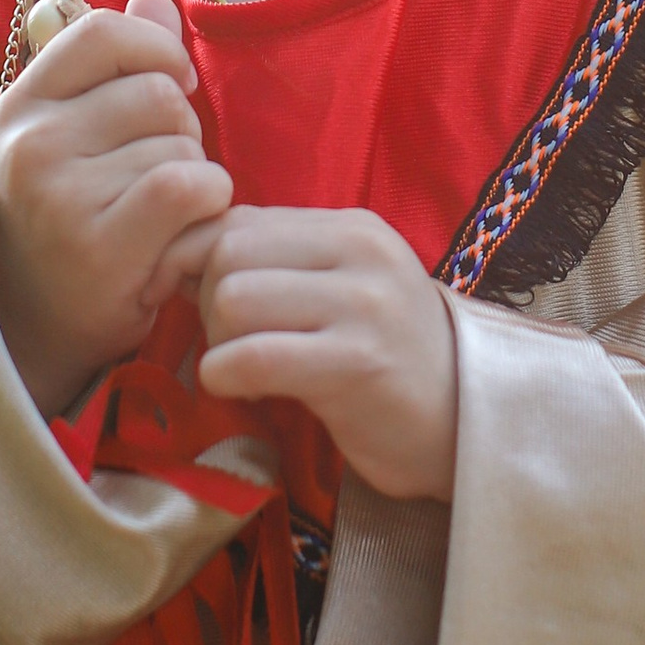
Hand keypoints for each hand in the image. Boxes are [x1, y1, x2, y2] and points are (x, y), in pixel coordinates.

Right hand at [0, 0, 232, 417]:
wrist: (39, 322)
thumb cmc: (73, 213)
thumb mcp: (78, 131)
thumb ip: (120, 62)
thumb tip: (158, 0)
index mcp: (23, 103)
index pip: (106, 31)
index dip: (157, 51)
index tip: (171, 86)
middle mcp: (32, 143)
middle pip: (160, 92)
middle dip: (181, 131)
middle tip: (156, 177)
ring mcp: (61, 194)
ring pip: (182, 144)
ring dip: (196, 176)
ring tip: (159, 215)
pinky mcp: (101, 244)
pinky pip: (190, 187)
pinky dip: (208, 207)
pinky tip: (184, 232)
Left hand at [190, 206, 458, 504]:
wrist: (464, 424)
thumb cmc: (386, 361)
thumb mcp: (339, 290)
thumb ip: (276, 263)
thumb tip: (179, 255)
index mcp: (351, 228)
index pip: (237, 219)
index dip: (199, 264)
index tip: (199, 307)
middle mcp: (360, 251)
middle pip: (228, 254)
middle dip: (207, 305)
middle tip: (231, 346)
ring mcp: (364, 304)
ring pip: (234, 299)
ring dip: (218, 344)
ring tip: (248, 370)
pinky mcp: (358, 363)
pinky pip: (255, 356)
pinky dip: (226, 376)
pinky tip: (249, 392)